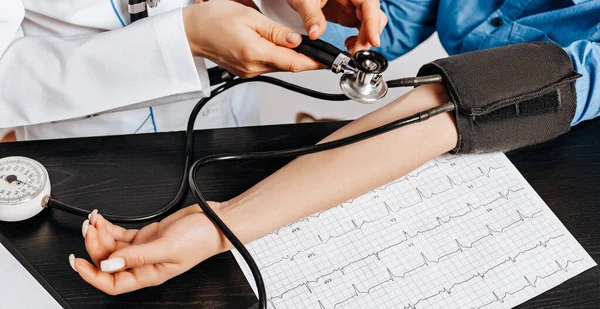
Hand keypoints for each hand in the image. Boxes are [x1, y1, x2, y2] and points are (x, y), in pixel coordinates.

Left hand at [70, 203, 226, 294]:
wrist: (216, 220)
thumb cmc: (201, 239)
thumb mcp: (167, 248)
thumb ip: (137, 256)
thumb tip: (109, 264)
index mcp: (149, 274)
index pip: (112, 283)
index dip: (92, 276)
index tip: (77, 262)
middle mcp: (144, 264)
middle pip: (108, 261)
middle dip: (95, 246)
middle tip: (90, 229)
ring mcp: (144, 249)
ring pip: (112, 247)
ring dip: (100, 234)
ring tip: (95, 220)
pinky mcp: (147, 235)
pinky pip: (120, 235)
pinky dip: (109, 227)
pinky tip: (103, 220)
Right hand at [182, 1, 320, 77]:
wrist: (191, 32)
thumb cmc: (213, 20)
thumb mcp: (249, 17)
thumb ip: (275, 31)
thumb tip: (297, 40)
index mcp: (255, 52)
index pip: (293, 62)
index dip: (313, 62)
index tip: (327, 60)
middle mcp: (253, 67)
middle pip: (289, 66)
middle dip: (306, 59)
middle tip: (321, 52)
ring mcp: (249, 71)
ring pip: (279, 66)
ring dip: (292, 58)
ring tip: (304, 48)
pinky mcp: (246, 71)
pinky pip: (269, 66)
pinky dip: (278, 58)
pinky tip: (280, 48)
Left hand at [287, 0, 387, 52]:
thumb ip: (311, 16)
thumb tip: (316, 34)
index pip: (369, 4)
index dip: (374, 23)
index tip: (373, 41)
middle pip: (373, 16)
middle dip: (368, 36)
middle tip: (357, 52)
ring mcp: (353, 7)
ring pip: (369, 24)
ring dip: (364, 40)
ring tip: (352, 51)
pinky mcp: (348, 15)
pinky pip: (361, 29)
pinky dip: (358, 40)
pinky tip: (349, 46)